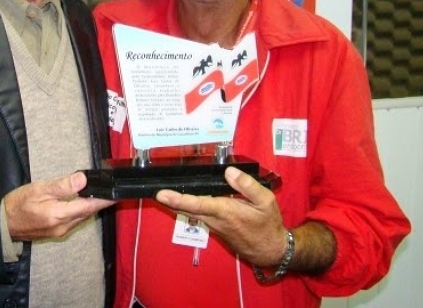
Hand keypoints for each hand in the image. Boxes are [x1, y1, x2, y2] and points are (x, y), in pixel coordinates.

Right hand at [4, 172, 114, 241]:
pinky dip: (79, 211)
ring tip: (98, 195)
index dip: (103, 200)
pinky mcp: (56, 232)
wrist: (3, 223)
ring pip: (81, 218)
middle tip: (109, 190)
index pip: (88, 206)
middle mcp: (62, 226)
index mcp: (58, 214)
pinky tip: (80, 203)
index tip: (115, 194)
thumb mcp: (39, 189)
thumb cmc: (18, 204)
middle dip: (98, 203)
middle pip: (87, 213)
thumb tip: (82, 179)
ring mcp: (59, 231)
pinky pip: (73, 221)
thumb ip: (62, 185)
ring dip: (89, 207)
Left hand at [156, 166, 286, 266]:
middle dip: (168, 200)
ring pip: (189, 213)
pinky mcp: (214, 227)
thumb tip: (229, 172)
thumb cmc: (268, 225)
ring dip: (174, 203)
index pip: (197, 204)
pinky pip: (196, 215)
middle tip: (152, 189)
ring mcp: (212, 225)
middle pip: (186, 209)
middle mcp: (215, 220)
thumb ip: (248, 185)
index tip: (162, 194)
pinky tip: (179, 198)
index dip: (178, 199)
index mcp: (226, 212)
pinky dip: (185, 206)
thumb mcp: (266, 202)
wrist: (270, 250)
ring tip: (161, 191)